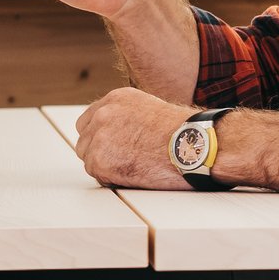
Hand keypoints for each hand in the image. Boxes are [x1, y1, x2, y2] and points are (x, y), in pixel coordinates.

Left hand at [75, 88, 190, 187]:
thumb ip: (127, 119)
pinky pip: (98, 176)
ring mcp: (99, 137)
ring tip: (135, 167)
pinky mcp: (100, 160)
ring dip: (107, 167)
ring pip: (89, 159)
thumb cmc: (184, 134)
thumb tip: (119, 136)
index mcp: (116, 99)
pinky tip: (135, 174)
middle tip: (123, 162)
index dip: (99, 138)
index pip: (88, 121)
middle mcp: (103, 114)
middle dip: (100, 153)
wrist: (194, 146)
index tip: (110, 148)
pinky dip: (113, 180)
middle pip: (85, 141)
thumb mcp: (151, 112)